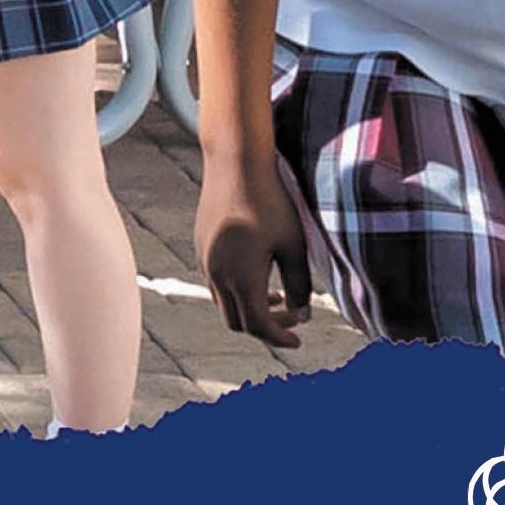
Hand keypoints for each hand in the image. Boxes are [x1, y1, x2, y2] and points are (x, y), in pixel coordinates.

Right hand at [196, 150, 311, 346]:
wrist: (235, 164)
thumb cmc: (270, 202)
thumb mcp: (294, 245)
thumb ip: (300, 284)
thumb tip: (303, 312)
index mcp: (241, 279)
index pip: (258, 326)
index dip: (280, 337)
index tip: (298, 340)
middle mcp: (217, 275)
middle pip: (238, 321)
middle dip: (267, 326)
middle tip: (293, 316)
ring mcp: (205, 261)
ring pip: (225, 303)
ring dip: (250, 308)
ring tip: (278, 296)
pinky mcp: (201, 247)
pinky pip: (216, 283)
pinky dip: (237, 291)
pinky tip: (257, 273)